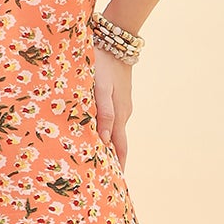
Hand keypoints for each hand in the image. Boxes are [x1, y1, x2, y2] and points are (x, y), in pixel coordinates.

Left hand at [93, 45, 133, 167]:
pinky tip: (99, 133)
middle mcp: (124, 112)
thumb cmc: (103, 63)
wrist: (116, 39)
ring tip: (100, 160)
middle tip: (107, 178)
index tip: (116, 184)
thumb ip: (104, 113)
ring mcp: (122, 103)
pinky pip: (112, 118)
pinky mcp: (117, 95)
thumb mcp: (101, 89)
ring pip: (114, 130)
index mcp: (120, 115)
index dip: (119, 166)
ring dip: (109, 145)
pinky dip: (107, 130)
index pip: (120, 148)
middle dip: (114, 160)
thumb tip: (104, 141)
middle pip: (118, 142)